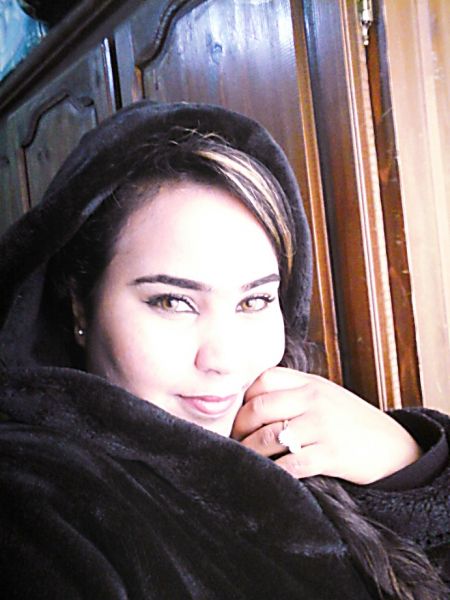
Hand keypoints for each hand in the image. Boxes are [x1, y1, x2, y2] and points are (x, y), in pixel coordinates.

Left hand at [231, 367, 421, 483]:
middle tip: (234, 441)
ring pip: (269, 437)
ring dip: (250, 451)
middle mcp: (314, 400)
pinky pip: (291, 464)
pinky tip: (267, 475)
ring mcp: (322, 427)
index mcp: (310, 383)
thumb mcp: (325, 395)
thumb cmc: (350, 422)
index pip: (264, 379)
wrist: (392, 446)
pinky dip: (273, 471)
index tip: (237, 416)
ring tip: (244, 459)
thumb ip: (293, 393)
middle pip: (259, 407)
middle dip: (239, 427)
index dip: (243, 398)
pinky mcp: (331, 455)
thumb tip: (248, 403)